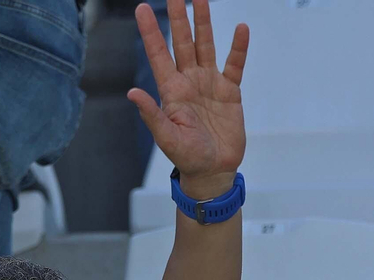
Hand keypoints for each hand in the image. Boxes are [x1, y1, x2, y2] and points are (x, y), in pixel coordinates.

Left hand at [128, 0, 249, 198]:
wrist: (213, 170)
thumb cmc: (188, 157)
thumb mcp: (167, 138)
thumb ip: (152, 114)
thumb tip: (133, 93)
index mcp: (171, 91)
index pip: (158, 54)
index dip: (151, 32)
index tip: (142, 8)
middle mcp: (189, 81)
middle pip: (182, 42)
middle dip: (179, 17)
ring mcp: (209, 84)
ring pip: (206, 46)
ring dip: (203, 23)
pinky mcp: (230, 91)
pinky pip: (234, 65)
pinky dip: (238, 48)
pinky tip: (240, 29)